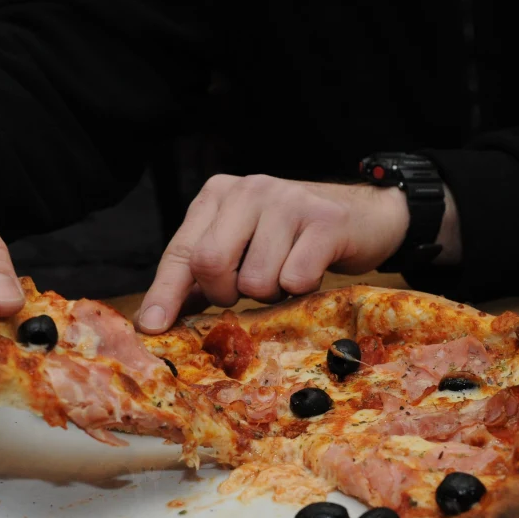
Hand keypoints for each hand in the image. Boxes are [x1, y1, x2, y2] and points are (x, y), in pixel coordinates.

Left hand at [137, 175, 409, 332]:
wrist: (367, 215)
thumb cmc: (294, 238)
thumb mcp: (243, 245)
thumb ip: (203, 275)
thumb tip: (158, 318)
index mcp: (219, 195)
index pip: (182, 251)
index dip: (165, 293)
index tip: (152, 327)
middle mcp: (248, 190)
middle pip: (210, 263)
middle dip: (227, 294)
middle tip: (250, 290)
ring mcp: (287, 202)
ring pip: (255, 280)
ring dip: (272, 293)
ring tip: (288, 271)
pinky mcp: (324, 221)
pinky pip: (295, 279)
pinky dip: (301, 289)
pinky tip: (312, 268)